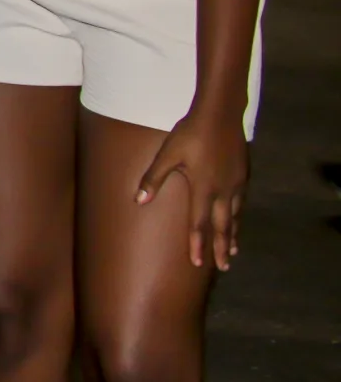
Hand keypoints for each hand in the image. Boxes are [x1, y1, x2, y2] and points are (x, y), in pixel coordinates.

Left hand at [138, 108, 249, 269]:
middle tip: (224, 267)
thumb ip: (154, 178)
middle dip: (221, 247)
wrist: (221, 114)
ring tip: (232, 250)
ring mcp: (236, 183)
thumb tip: (138, 200)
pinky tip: (237, 218)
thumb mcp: (168, 154)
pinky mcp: (243, 174)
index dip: (197, 244)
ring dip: (232, 234)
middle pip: (222, 226)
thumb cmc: (190, 133)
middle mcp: (223, 191)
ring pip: (235, 215)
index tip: (197, 263)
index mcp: (203, 188)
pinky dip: (238, 216)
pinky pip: (241, 202)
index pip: (199, 223)